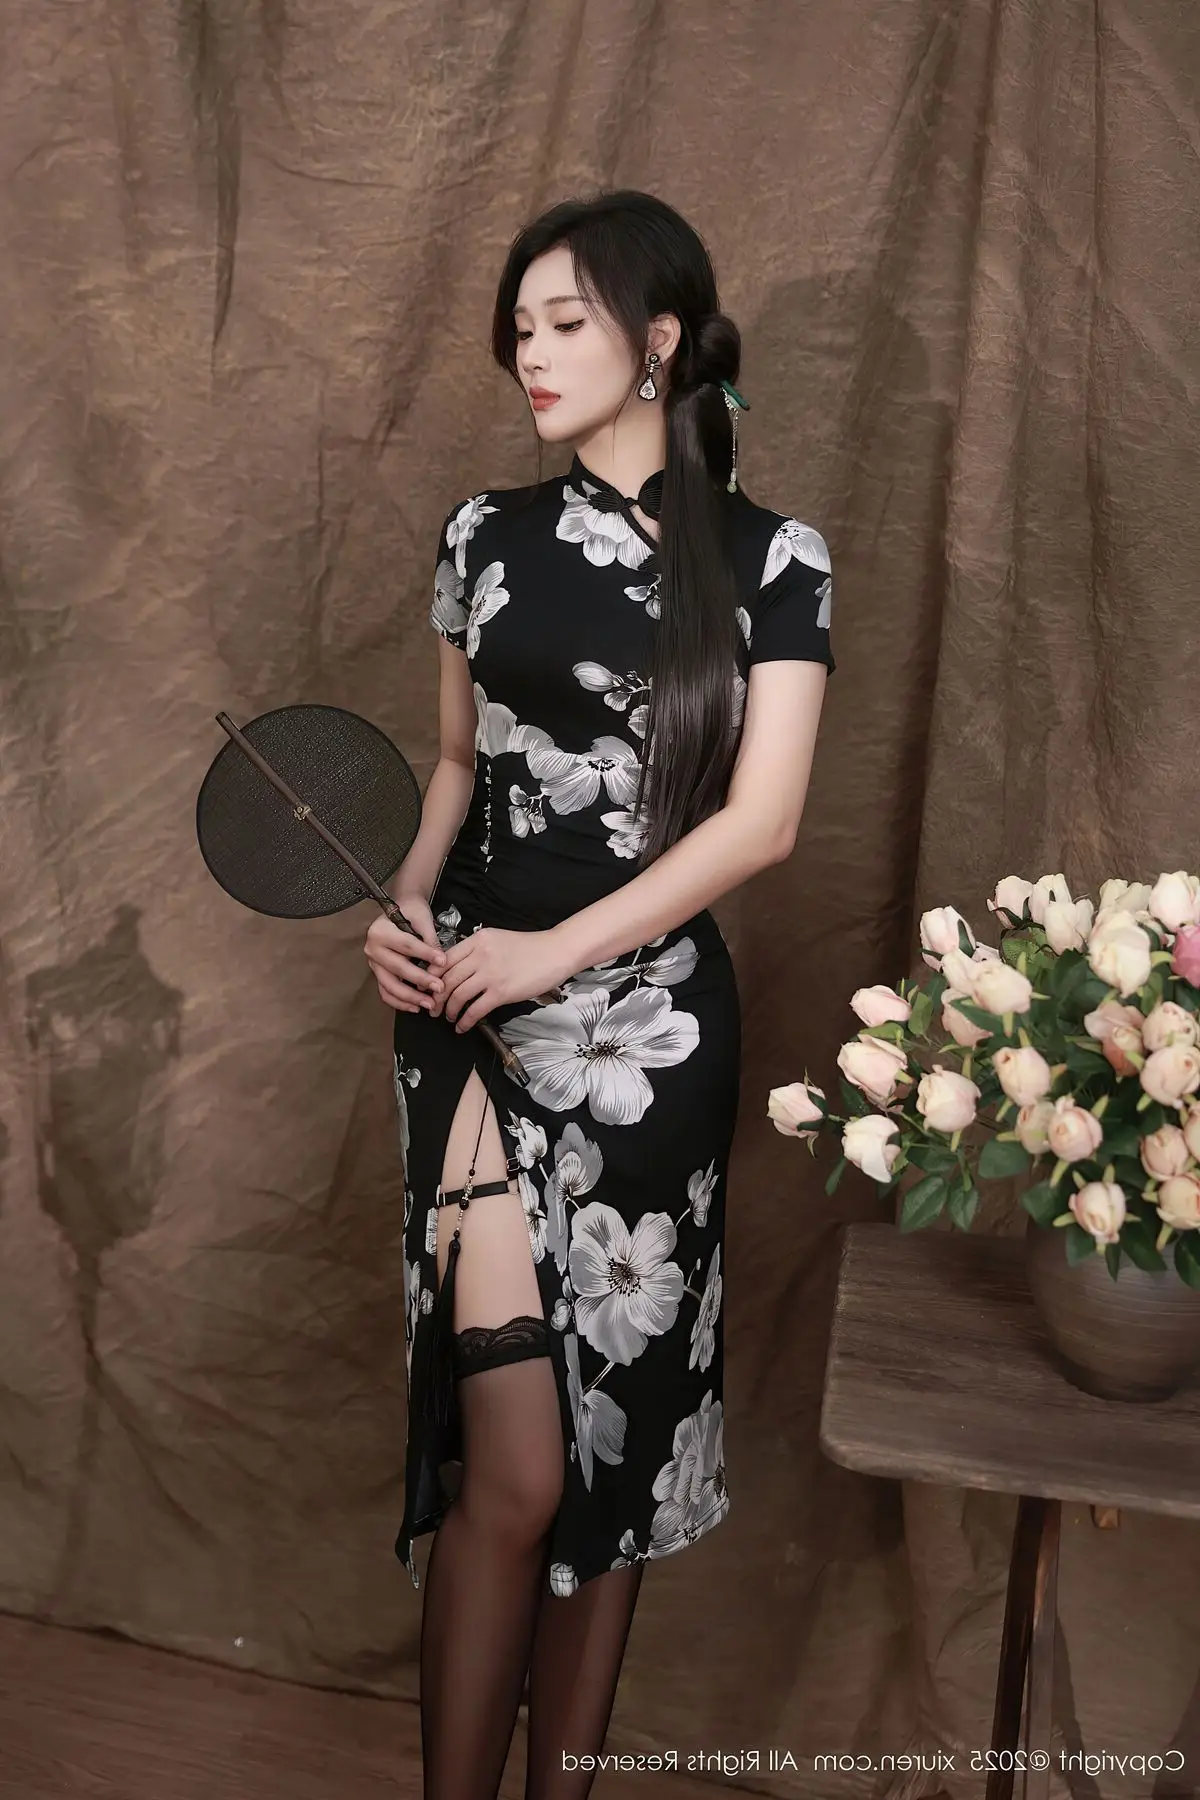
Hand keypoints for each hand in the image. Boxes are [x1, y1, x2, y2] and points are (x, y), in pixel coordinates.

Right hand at [364, 892, 446, 1012]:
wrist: (400, 910)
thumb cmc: (411, 912)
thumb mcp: (422, 918)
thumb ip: (430, 939)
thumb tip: (440, 962)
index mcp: (380, 931)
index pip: (406, 945)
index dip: (425, 954)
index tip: (443, 962)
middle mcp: (372, 948)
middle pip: (397, 968)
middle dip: (420, 980)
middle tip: (439, 988)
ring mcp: (373, 964)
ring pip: (389, 985)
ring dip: (410, 997)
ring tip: (429, 1004)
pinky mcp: (378, 974)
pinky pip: (386, 992)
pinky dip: (399, 1002)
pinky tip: (415, 1007)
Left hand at [435, 927, 569, 1033]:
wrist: (555, 952)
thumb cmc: (530, 948)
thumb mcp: (497, 940)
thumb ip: (477, 950)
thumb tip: (457, 968)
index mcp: (477, 940)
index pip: (444, 959)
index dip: (432, 977)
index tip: (429, 988)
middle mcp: (480, 955)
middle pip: (446, 979)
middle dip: (436, 997)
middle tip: (433, 1008)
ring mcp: (490, 973)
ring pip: (457, 995)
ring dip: (449, 1010)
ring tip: (448, 1017)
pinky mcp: (501, 991)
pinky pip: (474, 1009)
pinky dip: (464, 1021)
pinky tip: (462, 1026)